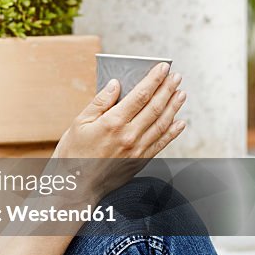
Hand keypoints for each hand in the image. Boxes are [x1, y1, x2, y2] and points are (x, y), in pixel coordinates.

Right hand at [51, 62, 186, 198]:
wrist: (75, 186)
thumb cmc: (73, 153)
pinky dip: (173, 132)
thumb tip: (115, 84)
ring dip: (174, 107)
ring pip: (162, 124)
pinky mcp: (140, 161)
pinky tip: (180, 122)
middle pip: (155, 107)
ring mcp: (137, 150)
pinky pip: (161, 143)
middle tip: (176, 76)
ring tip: (181, 93)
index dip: (153, 79)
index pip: (140, 95)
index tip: (163, 68)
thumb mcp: (79, 123)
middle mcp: (129, 136)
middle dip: (167, 89)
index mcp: (113, 123)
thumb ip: (99, 103)